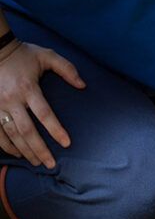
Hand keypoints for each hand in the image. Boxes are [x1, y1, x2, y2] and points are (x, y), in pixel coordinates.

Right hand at [0, 42, 85, 168]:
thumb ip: (67, 69)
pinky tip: (17, 154)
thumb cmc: (24, 54)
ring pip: (11, 135)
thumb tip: (83, 85)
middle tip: (51, 164)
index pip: (45, 114)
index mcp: (28, 87)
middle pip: (27, 131)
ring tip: (37, 162)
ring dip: (24, 151)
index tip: (67, 143)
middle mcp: (12, 100)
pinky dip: (6, 145)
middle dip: (39, 149)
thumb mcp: (47, 55)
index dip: (56, 130)